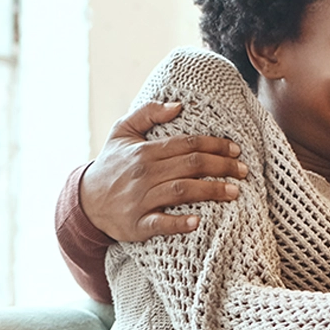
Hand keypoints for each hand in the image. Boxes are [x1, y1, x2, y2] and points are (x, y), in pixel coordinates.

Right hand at [77, 101, 249, 242]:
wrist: (85, 201)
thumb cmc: (110, 164)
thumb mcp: (121, 131)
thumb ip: (147, 112)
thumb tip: (178, 105)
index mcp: (144, 151)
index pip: (187, 144)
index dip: (214, 144)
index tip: (235, 149)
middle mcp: (144, 174)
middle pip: (190, 166)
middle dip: (221, 166)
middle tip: (244, 170)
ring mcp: (140, 199)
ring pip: (181, 191)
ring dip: (211, 190)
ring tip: (234, 192)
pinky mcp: (137, 224)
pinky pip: (160, 224)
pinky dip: (179, 223)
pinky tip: (197, 221)